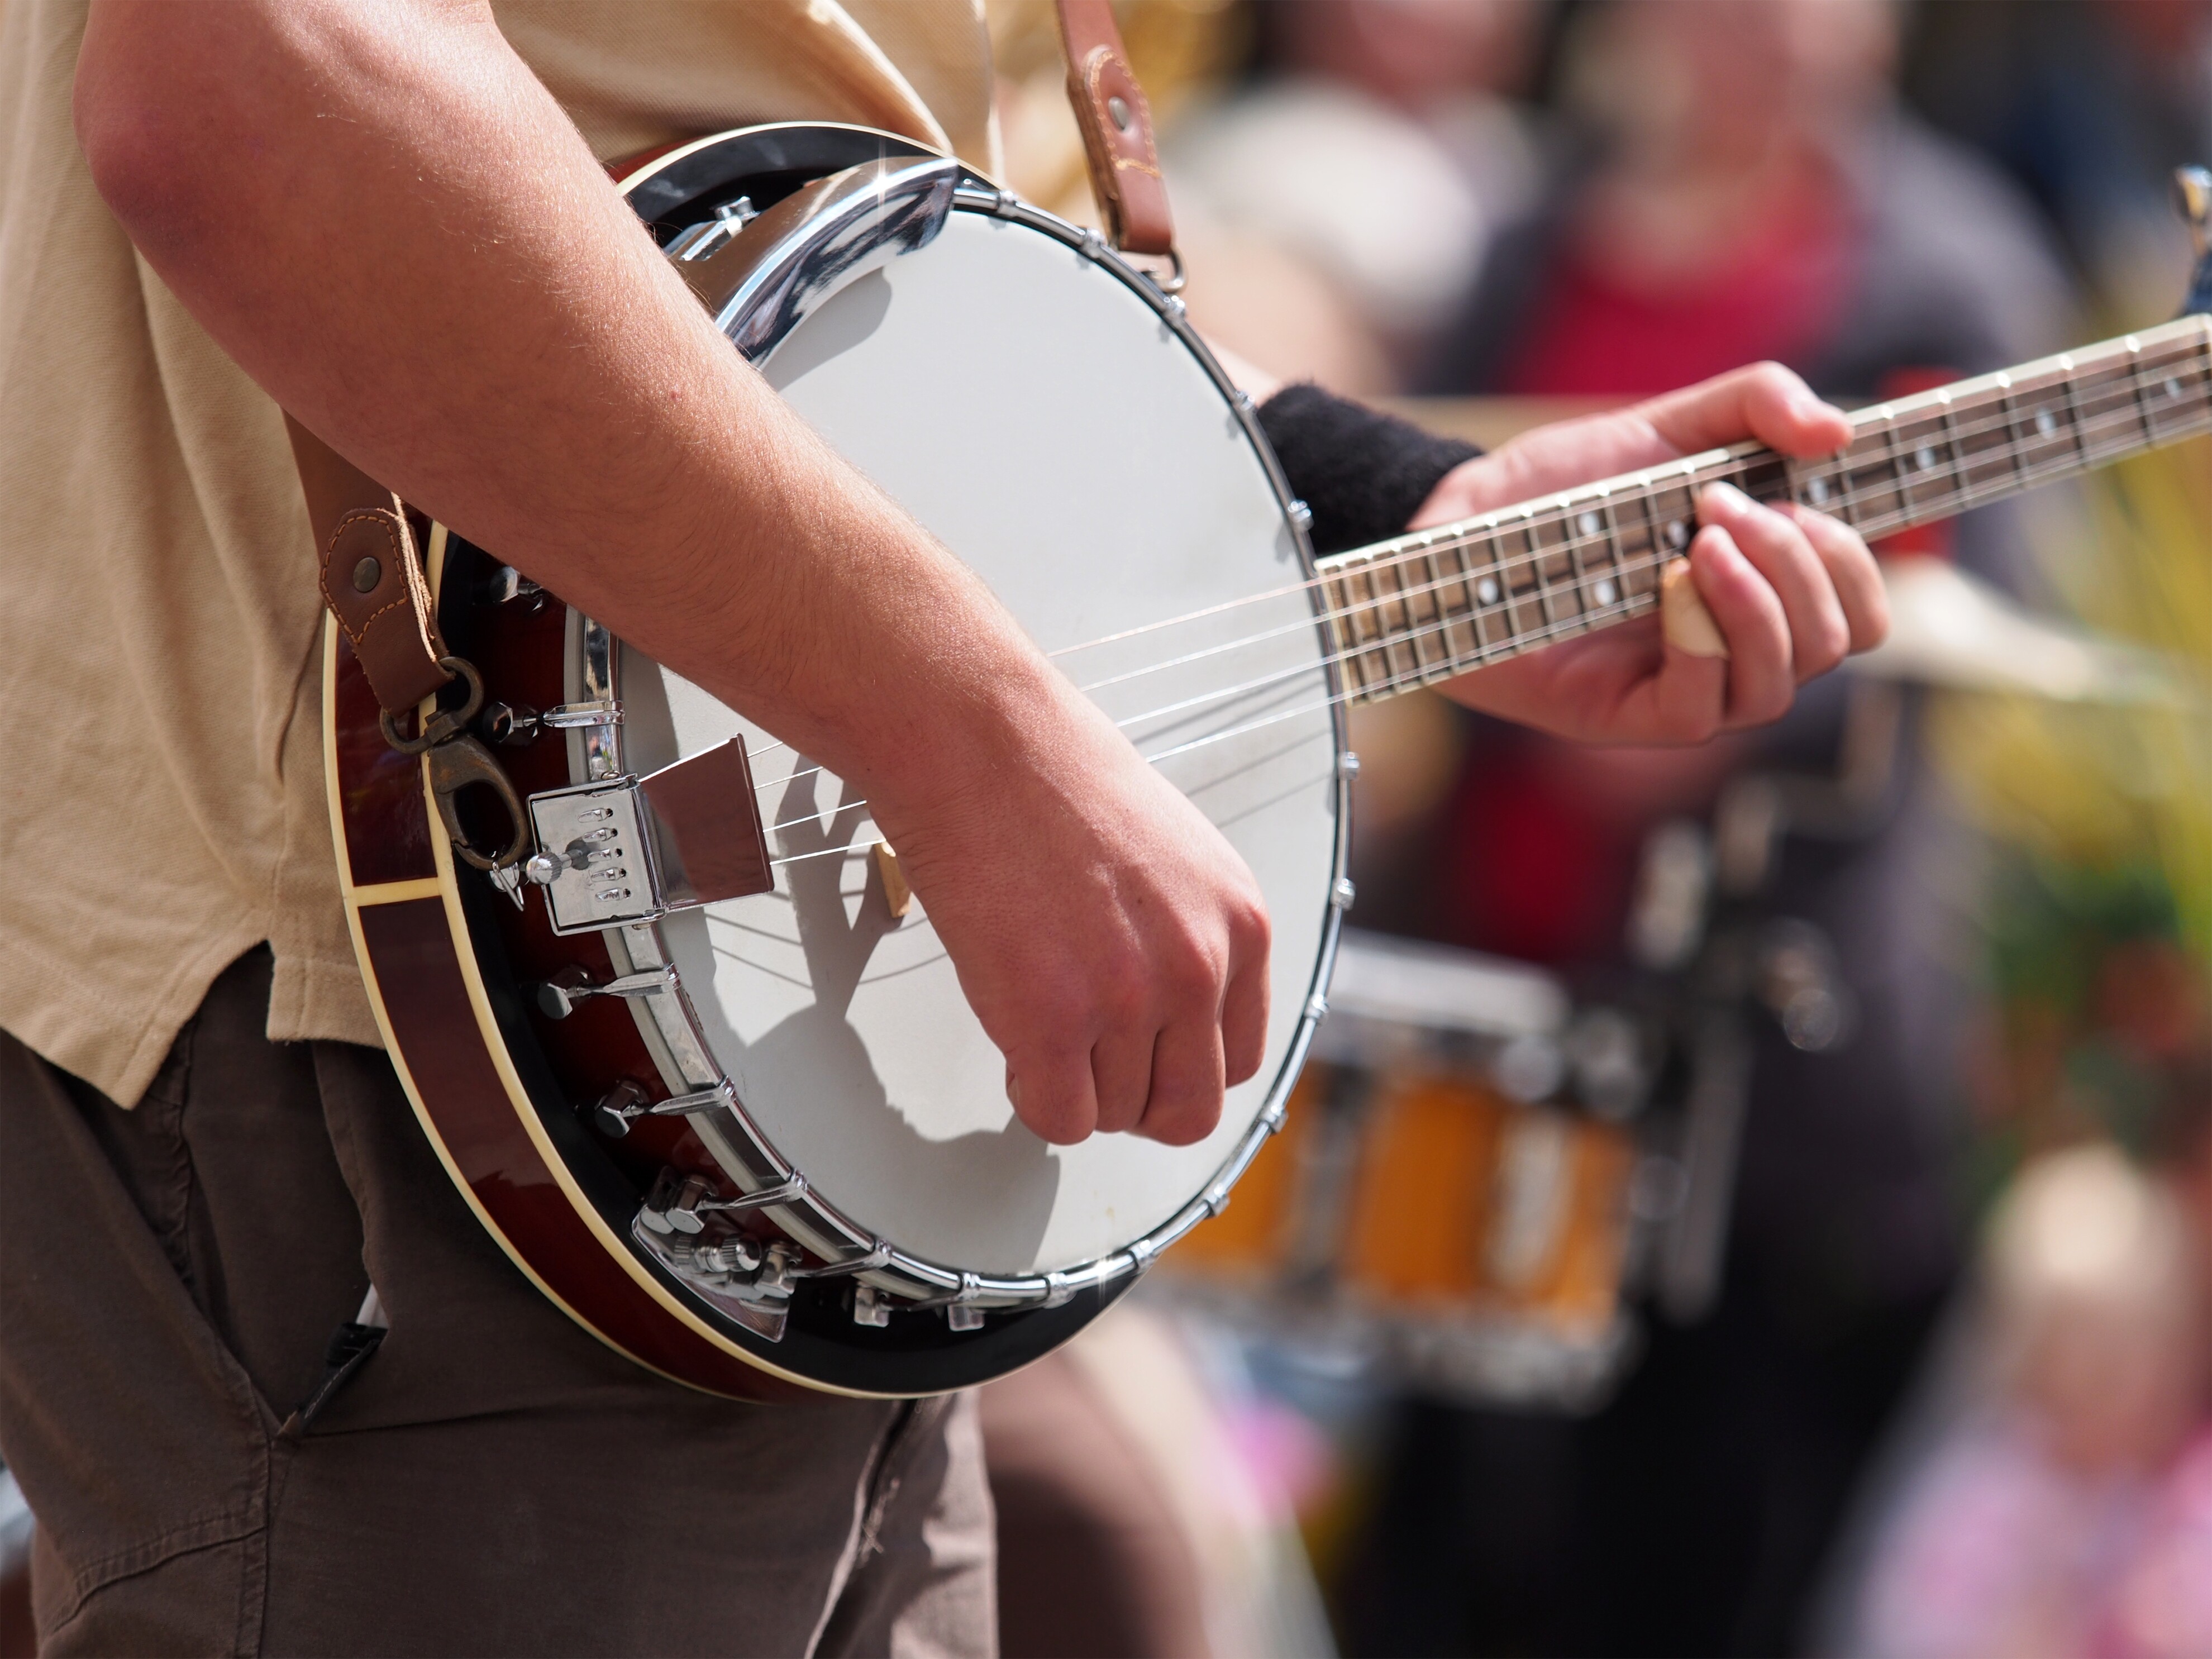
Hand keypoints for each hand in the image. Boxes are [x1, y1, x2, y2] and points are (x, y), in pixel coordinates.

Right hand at [863, 675, 1271, 1148]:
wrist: (980, 740)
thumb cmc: (1054, 779)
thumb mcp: (1177, 859)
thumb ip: (1192, 937)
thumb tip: (1172, 1016)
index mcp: (1240, 924)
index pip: (1240, 1060)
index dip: (1181, 1070)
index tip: (1143, 1060)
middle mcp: (1199, 966)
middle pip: (1187, 1107)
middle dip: (1135, 1103)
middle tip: (1090, 1068)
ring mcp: (1128, 998)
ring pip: (1114, 1114)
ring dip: (1072, 1083)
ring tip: (1038, 1016)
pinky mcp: (1050, 1019)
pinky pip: (1058, 1118)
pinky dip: (1031, 1097)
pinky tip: (1015, 1041)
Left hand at [1414, 363, 1889, 743]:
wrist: (1463, 520)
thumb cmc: (1564, 486)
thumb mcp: (1664, 423)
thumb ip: (1755, 405)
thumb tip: (1838, 429)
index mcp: (1760, 586)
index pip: (1860, 607)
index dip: (1861, 561)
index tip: (1820, 495)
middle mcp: (1735, 644)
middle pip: (1836, 641)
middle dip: (1802, 565)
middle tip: (1725, 506)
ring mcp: (1685, 686)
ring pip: (1780, 680)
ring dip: (1759, 601)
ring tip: (1700, 539)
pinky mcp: (1627, 716)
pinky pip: (1702, 709)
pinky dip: (1703, 643)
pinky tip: (1671, 587)